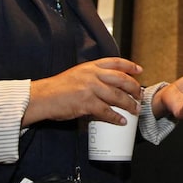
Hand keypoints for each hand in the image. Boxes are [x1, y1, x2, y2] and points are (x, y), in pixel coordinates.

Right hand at [23, 57, 142, 126]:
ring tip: (135, 110)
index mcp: (90, 66)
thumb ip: (92, 77)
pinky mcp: (86, 103)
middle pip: (121, 79)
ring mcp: (89, 88)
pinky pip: (106, 111)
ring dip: (129, 104)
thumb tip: (108, 86)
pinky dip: (115, 117)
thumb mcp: (77, 75)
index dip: (129, 66)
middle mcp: (92, 75)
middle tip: (140, 95)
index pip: (115, 62)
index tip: (140, 70)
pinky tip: (121, 121)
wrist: (42, 97)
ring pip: (117, 96)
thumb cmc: (58, 88)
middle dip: (134, 88)